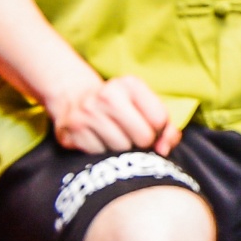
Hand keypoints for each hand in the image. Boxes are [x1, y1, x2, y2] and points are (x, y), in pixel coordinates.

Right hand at [46, 73, 181, 158]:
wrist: (74, 98)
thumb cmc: (120, 108)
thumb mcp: (144, 107)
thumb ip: (166, 128)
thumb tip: (163, 149)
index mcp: (130, 84)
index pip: (160, 119)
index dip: (159, 132)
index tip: (149, 129)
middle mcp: (108, 94)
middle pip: (143, 137)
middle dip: (142, 144)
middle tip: (132, 137)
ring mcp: (88, 111)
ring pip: (122, 149)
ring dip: (123, 152)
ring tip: (115, 139)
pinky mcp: (74, 129)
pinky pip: (100, 156)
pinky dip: (103, 155)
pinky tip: (99, 142)